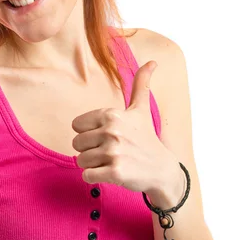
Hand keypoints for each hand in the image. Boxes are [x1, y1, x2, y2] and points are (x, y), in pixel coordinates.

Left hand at [71, 61, 177, 198]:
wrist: (162, 170)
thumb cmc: (146, 138)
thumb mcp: (142, 110)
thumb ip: (141, 85)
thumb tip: (152, 62)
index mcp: (112, 115)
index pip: (76, 126)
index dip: (88, 133)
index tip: (106, 136)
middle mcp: (112, 131)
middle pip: (76, 144)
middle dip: (89, 150)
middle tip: (110, 151)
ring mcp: (113, 152)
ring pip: (80, 160)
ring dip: (92, 164)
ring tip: (111, 162)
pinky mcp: (115, 172)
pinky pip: (86, 175)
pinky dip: (94, 177)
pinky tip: (110, 173)